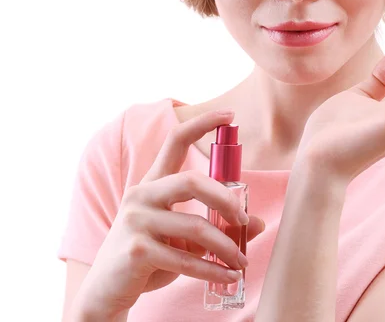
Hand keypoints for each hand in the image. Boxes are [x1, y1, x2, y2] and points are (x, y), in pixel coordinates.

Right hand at [75, 110, 264, 316]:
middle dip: (224, 199)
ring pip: (195, 227)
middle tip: (245, 219)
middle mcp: (141, 195)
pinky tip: (228, 276)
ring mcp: (136, 221)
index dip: (202, 123)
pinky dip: (212, 271)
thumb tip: (258, 224)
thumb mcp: (182, 238)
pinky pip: (185, 260)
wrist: (106, 292)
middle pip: (191, 181)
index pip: (175, 140)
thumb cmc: (149, 256)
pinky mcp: (136, 251)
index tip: (229, 114)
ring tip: (241, 261)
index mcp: (153, 183)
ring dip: (225, 247)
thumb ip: (214, 226)